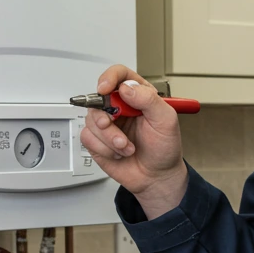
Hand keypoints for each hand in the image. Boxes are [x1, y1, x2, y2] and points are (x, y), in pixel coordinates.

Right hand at [80, 65, 188, 217]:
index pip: (119, 75)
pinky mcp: (97, 141)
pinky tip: (119, 153)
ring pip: (91, 120)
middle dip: (105, 116)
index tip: (105, 89)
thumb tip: (126, 87)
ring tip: (127, 146)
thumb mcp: (166, 120)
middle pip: (98, 98)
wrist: (156, 176)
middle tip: (114, 126)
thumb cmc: (164, 148)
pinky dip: (104, 148)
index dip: (109, 78)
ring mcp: (108, 124)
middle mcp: (120, 107)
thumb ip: (148, 99)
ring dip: (110, 138)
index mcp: (138, 95)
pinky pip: (87, 137)